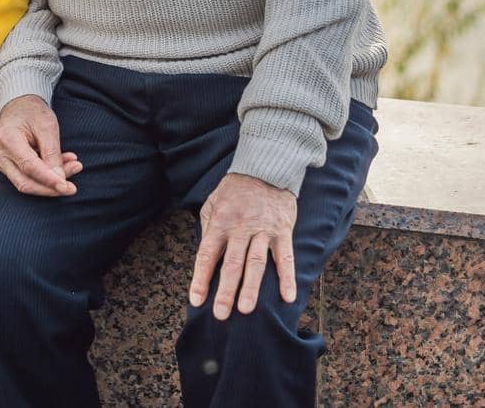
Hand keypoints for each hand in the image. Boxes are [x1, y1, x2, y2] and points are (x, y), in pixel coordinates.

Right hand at [0, 94, 83, 196]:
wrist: (18, 105)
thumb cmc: (32, 112)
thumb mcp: (47, 126)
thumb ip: (53, 153)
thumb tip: (60, 179)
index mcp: (8, 138)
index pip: (29, 166)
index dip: (49, 180)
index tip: (68, 188)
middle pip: (24, 182)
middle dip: (50, 188)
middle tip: (72, 187)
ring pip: (25, 183)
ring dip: (49, 183)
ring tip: (72, 167)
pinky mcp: (5, 166)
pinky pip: (24, 178)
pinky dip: (44, 177)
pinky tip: (61, 166)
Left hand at [187, 173, 297, 319]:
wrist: (265, 169)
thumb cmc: (234, 190)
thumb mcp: (212, 203)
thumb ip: (207, 228)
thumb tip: (204, 255)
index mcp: (219, 223)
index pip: (207, 254)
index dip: (201, 278)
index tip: (196, 300)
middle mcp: (240, 228)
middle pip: (232, 264)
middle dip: (226, 291)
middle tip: (221, 314)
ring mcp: (262, 231)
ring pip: (256, 263)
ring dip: (251, 288)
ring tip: (246, 310)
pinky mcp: (282, 231)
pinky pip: (285, 257)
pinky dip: (287, 277)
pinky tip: (288, 297)